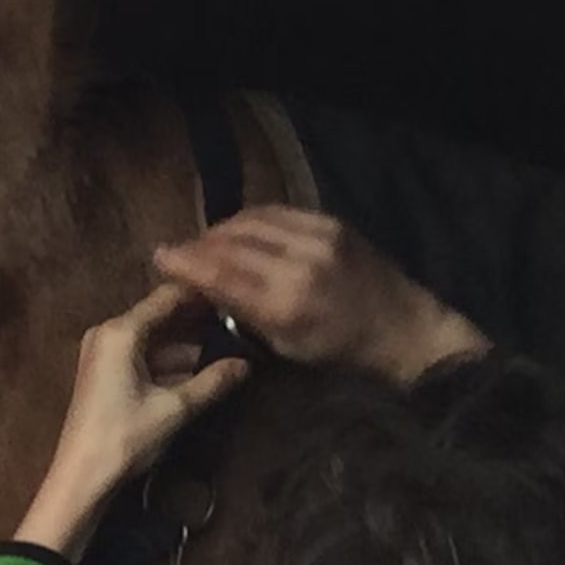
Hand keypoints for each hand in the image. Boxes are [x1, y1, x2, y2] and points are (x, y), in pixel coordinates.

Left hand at [16, 284, 249, 560]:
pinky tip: (201, 372)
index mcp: (121, 331)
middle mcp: (109, 333)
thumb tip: (246, 364)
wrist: (81, 477)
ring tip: (228, 347)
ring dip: (187, 346)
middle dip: (198, 322)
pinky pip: (143, 357)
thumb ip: (212, 382)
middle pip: (161, 317)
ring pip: (154, 340)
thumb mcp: (175, 409)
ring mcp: (104, 354)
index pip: (168, 297)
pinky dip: (169, 363)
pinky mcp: (105, 374)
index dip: (202, 295)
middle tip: (239, 321)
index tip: (235, 294)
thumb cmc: (124, 437)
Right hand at [152, 206, 487, 381]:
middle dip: (198, 244)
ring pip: (251, 219)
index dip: (184, 262)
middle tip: (178, 253)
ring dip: (221, 229)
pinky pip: (276, 211)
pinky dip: (250, 220)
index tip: (159, 257)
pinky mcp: (330, 221)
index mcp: (286, 303)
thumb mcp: (286, 346)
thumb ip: (243, 312)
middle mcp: (299, 262)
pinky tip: (239, 231)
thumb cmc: (342, 353)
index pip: (220, 272)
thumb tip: (203, 288)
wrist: (404, 329)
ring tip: (206, 243)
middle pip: (231, 240)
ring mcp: (317, 235)